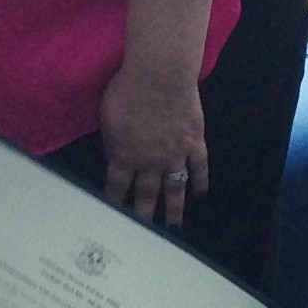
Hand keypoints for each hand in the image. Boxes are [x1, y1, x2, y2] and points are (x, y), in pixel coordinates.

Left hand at [100, 56, 207, 225]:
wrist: (159, 77)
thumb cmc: (126, 91)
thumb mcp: (107, 117)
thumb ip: (112, 138)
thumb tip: (114, 149)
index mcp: (123, 156)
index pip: (117, 187)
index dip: (115, 202)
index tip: (115, 217)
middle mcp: (149, 162)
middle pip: (146, 194)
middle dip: (144, 215)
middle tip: (145, 231)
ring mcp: (175, 155)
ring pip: (174, 188)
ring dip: (174, 209)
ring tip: (174, 226)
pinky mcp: (194, 142)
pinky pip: (199, 168)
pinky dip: (201, 182)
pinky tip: (200, 194)